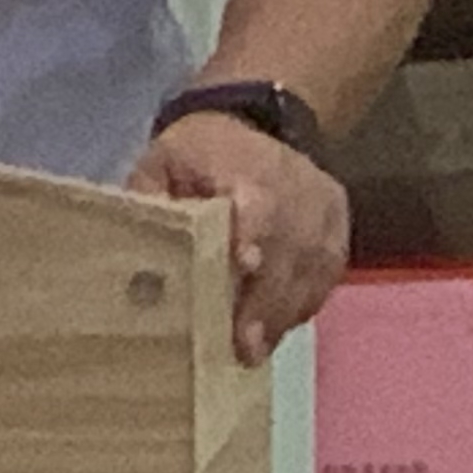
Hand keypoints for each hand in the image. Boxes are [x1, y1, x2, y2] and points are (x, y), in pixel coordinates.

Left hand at [126, 111, 348, 364]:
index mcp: (246, 168)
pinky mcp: (337, 233)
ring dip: (281, 313)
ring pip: (310, 270)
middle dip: (266, 301)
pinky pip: (324, 277)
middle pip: (287, 250)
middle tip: (245, 347)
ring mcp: (322, 213)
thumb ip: (151, 201)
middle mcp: (294, 189)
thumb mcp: (163, 161)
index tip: (245, 268)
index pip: (258, 205)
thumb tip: (135, 250)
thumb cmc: (201, 153)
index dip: (254, 236)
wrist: (262, 123)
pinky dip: (301, 304)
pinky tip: (275, 327)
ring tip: (254, 350)